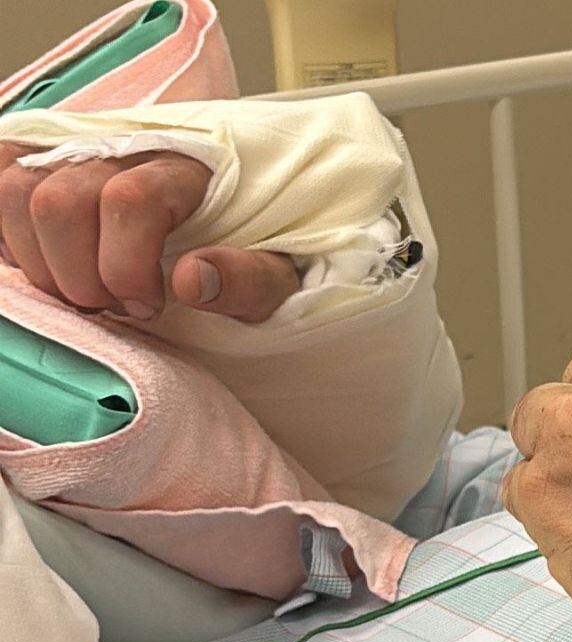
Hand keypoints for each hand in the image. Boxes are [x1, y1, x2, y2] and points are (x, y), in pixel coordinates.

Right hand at [0, 144, 297, 321]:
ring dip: (39, 260)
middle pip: (58, 200)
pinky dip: (9, 233)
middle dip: (79, 275)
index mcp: (192, 161)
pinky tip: (50, 264)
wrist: (257, 212)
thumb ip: (250, 279)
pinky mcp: (45, 154)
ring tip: (86, 291)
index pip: (130, 200)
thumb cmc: (263, 250)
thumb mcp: (282, 274)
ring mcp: (80, 144)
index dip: (126, 268)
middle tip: (114, 308)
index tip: (148, 307)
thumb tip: (191, 280)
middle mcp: (127, 142)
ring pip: (13, 189)